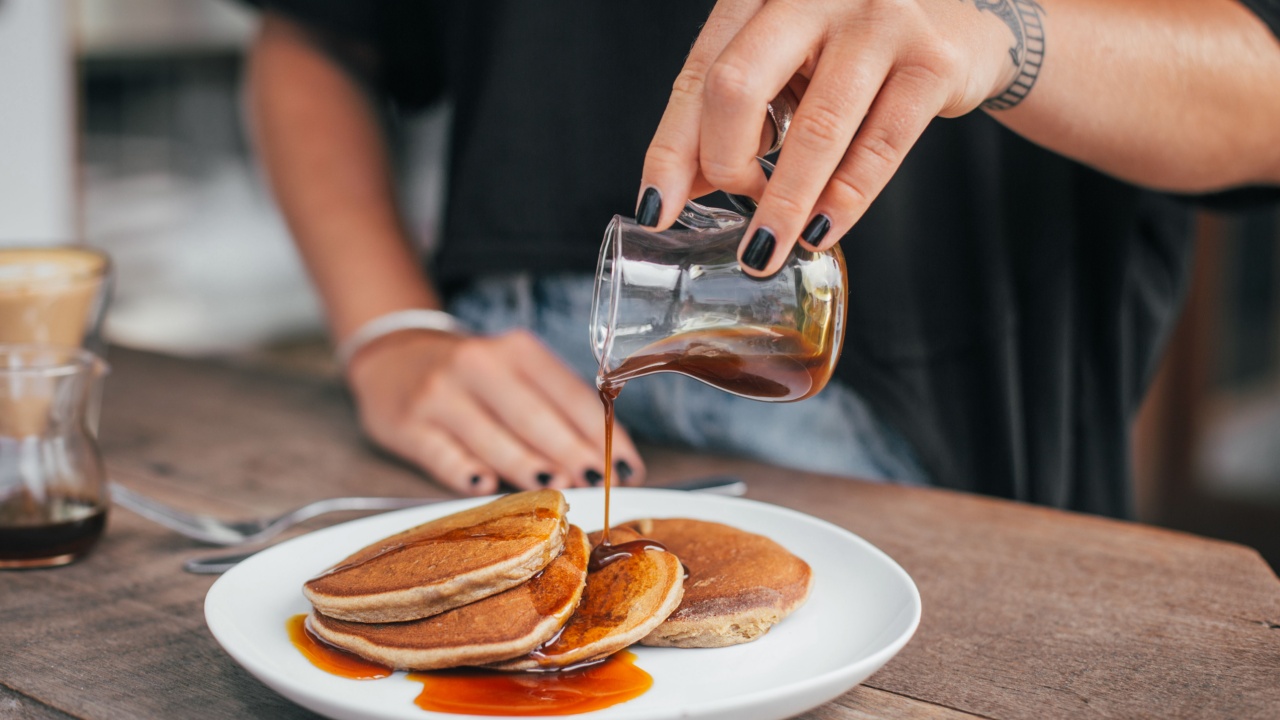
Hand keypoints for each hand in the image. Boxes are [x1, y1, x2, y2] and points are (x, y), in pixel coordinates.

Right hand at [346, 329, 645, 494]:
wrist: (393, 357)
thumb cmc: (472, 375)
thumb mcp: (514, 370)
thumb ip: (554, 407)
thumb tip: (602, 460)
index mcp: (516, 350)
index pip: (571, 395)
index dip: (604, 435)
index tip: (628, 468)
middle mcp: (478, 366)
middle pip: (535, 418)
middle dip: (572, 455)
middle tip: (597, 484)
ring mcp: (439, 395)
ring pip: (493, 439)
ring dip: (529, 469)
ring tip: (559, 491)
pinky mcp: (406, 424)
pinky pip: (443, 456)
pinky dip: (467, 474)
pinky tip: (488, 487)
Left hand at [639, 0, 1027, 275]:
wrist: (961, 26)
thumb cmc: (852, 51)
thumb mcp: (783, 70)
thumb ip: (730, 119)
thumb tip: (674, 192)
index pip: (699, 72)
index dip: (672, 147)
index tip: (655, 208)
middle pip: (736, 87)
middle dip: (724, 167)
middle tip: (733, 215)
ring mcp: (879, 18)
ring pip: (813, 128)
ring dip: (783, 205)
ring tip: (764, 252)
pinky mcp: (934, 60)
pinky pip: (879, 148)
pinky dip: (843, 201)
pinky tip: (820, 233)